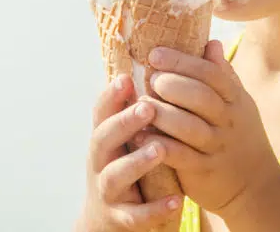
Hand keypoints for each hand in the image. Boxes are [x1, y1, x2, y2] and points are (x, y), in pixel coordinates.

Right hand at [79, 74, 182, 231]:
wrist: (109, 219)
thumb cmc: (125, 164)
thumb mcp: (127, 138)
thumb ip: (139, 107)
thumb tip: (162, 63)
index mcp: (104, 137)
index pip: (102, 112)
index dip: (110, 96)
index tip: (126, 77)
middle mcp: (100, 162)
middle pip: (103, 138)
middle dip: (123, 122)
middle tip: (147, 107)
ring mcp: (107, 191)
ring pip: (116, 176)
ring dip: (137, 162)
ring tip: (160, 149)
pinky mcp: (120, 218)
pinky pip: (136, 215)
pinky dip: (156, 209)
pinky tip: (178, 201)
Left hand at [132, 41, 279, 218]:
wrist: (256, 186)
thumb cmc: (240, 136)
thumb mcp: (238, 104)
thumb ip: (223, 75)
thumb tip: (211, 42)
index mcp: (235, 100)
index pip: (211, 74)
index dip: (183, 61)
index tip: (156, 53)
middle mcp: (228, 121)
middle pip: (201, 97)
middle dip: (172, 84)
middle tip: (150, 78)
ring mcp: (217, 147)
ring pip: (189, 127)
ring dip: (162, 113)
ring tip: (140, 104)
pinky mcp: (204, 172)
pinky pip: (181, 157)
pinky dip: (161, 145)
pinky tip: (141, 136)